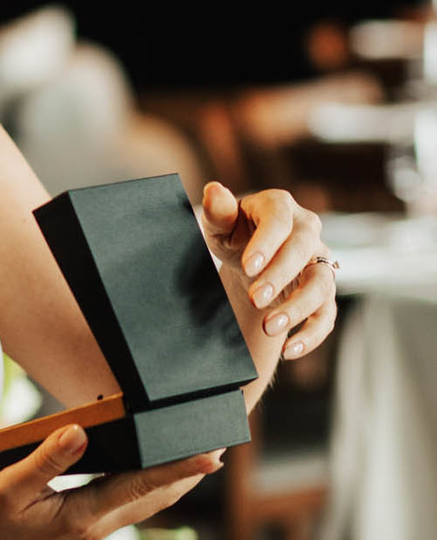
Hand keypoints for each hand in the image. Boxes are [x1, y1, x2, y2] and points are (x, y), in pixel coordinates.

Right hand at [0, 423, 223, 539]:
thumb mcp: (8, 485)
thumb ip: (46, 458)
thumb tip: (81, 432)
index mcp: (82, 516)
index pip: (141, 486)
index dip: (179, 468)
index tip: (212, 454)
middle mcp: (93, 525)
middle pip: (155, 496)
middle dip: (188, 472)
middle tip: (220, 444)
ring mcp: (88, 526)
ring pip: (143, 500)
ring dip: (172, 478)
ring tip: (197, 453)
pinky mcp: (79, 522)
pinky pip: (125, 499)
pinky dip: (146, 481)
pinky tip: (146, 465)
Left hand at [200, 180, 337, 362]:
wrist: (250, 260)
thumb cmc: (234, 234)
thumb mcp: (220, 224)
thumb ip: (218, 211)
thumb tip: (213, 190)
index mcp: (280, 207)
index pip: (279, 221)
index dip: (267, 244)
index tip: (248, 267)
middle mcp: (307, 230)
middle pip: (303, 250)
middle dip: (280, 276)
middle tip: (254, 299)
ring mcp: (319, 262)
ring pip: (321, 284)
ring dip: (298, 309)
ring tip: (269, 328)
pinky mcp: (324, 291)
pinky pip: (327, 314)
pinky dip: (312, 334)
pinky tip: (290, 349)